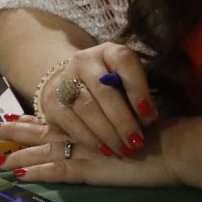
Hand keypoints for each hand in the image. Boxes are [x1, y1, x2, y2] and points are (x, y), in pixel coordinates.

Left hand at [0, 115, 189, 187]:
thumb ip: (116, 120)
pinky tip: (19, 175)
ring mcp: (83, 150)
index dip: (33, 119)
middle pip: (40, 130)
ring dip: (18, 154)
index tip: (12, 118)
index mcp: (90, 120)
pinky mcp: (88, 169)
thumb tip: (110, 120)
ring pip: (41, 151)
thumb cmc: (160, 132)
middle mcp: (82, 132)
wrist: (173, 145)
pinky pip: (55, 170)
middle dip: (14, 131)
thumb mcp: (132, 121)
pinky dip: (36, 172)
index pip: (55, 118)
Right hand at [28, 42, 159, 159]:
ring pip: (87, 108)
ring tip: (124, 150)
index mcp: (108, 51)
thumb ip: (138, 98)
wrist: (73, 86)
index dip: (137, 87)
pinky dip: (91, 139)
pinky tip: (105, 150)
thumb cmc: (111, 89)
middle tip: (137, 142)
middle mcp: (84, 61)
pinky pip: (72, 123)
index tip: (149, 114)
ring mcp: (65, 80)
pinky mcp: (53, 102)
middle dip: (123, 119)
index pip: (124, 61)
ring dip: (108, 133)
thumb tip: (148, 118)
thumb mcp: (127, 84)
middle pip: (104, 90)